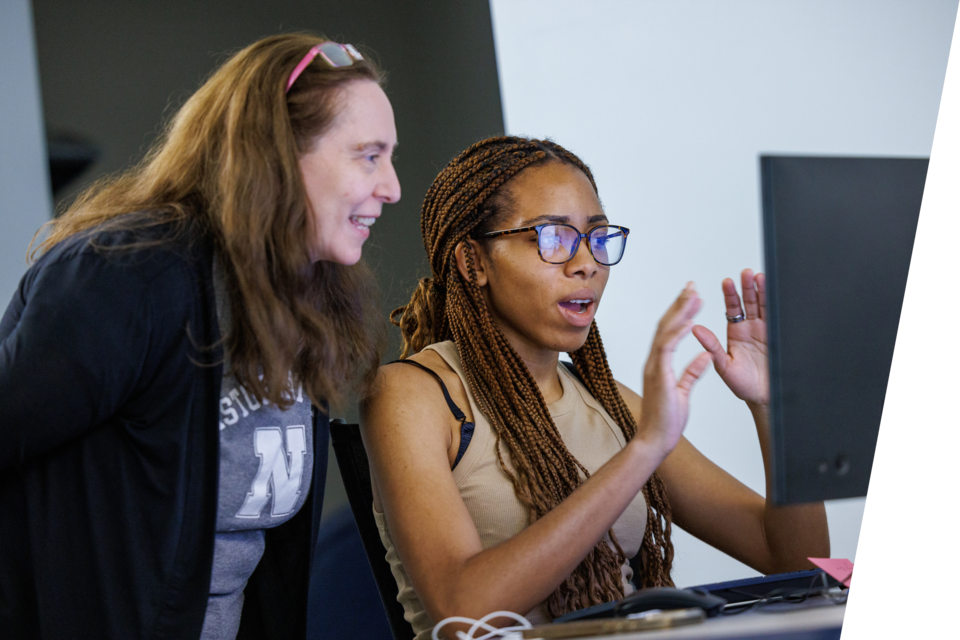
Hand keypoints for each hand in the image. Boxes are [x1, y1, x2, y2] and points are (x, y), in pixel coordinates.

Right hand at [637, 282, 712, 457]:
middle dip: (679, 304)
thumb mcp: (684, 392)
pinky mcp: (659, 374)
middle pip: (665, 325)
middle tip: (691, 286)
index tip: (691, 298)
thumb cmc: (667, 420)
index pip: (669, 332)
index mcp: (659, 365)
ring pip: (666, 331)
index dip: (680, 313)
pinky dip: (678, 332)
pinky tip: (690, 320)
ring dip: (680, 311)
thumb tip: (704, 357)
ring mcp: (654, 366)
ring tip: (694, 295)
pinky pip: (668, 348)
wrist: (655, 439)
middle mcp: (654, 361)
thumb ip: (692, 372)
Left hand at [692, 269, 768, 406]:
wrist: (765, 399)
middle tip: (745, 273)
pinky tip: (774, 291)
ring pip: (764, 306)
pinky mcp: (779, 337)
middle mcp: (751, 329)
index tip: (727, 281)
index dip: (730, 294)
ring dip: (762, 291)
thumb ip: (711, 346)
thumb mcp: (723, 366)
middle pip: (750, 302)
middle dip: (748, 287)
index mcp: (736, 333)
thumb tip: (695, 329)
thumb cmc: (743, 386)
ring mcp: (766, 332)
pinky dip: (776, 304)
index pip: (732, 308)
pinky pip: (777, 317)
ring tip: (759, 277)